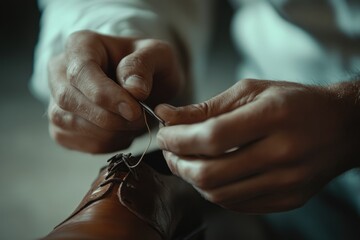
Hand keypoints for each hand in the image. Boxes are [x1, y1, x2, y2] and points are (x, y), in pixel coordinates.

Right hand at [47, 31, 183, 152]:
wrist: (144, 83)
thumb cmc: (148, 64)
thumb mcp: (157, 54)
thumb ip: (144, 65)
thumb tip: (133, 89)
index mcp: (81, 45)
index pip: (80, 72)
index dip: (105, 95)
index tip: (133, 110)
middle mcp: (60, 71)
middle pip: (70, 100)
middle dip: (110, 118)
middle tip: (141, 118)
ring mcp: (57, 100)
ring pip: (73, 125)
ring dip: (112, 133)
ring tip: (135, 122)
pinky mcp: (63, 127)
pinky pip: (81, 143)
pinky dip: (109, 144)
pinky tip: (124, 131)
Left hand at [155, 79, 357, 212]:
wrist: (340, 127)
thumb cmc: (293, 102)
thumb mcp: (251, 91)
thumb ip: (206, 107)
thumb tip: (167, 116)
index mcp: (273, 117)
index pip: (211, 137)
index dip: (178, 139)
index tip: (163, 134)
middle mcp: (282, 154)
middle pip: (211, 173)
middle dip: (178, 164)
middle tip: (171, 151)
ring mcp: (287, 182)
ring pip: (219, 194)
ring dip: (192, 179)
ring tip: (187, 161)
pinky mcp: (287, 199)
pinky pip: (237, 204)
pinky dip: (214, 191)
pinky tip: (211, 174)